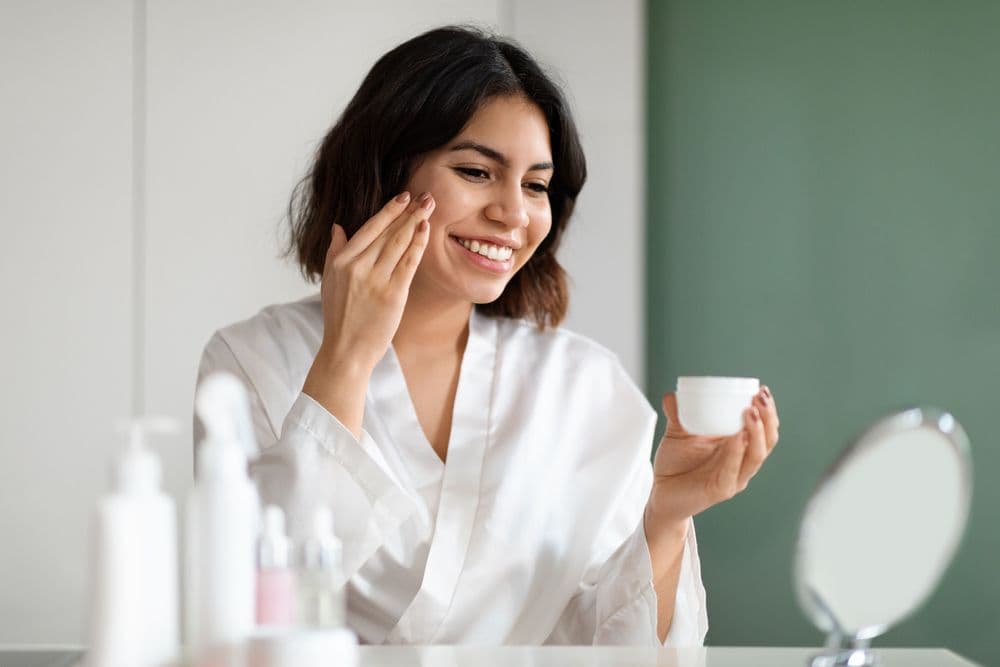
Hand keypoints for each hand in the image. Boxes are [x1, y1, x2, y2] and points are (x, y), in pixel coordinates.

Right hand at [316, 191, 433, 372]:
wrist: (346, 350)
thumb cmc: (340, 318)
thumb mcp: (329, 281)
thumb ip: (334, 252)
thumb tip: (338, 227)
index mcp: (341, 261)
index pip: (369, 228)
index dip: (388, 211)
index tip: (403, 197)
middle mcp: (357, 267)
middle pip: (387, 232)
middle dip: (408, 211)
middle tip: (426, 196)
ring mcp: (375, 280)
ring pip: (399, 243)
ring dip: (416, 222)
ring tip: (429, 206)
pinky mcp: (392, 294)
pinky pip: (408, 263)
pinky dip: (418, 244)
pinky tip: (425, 230)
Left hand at [647, 386, 779, 525]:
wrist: (661, 493)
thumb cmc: (675, 464)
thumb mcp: (677, 434)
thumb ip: (676, 415)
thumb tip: (671, 395)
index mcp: (738, 447)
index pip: (764, 429)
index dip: (768, 411)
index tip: (762, 389)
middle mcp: (741, 462)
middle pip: (767, 441)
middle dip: (768, 417)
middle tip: (759, 397)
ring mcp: (733, 477)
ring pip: (756, 456)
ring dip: (757, 432)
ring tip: (751, 411)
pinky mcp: (721, 490)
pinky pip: (733, 471)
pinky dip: (737, 452)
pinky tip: (739, 437)